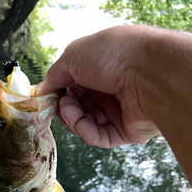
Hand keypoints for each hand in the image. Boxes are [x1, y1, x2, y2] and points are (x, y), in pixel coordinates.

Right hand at [36, 26, 159, 147]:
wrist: (149, 72)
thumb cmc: (112, 55)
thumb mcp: (73, 56)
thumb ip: (55, 75)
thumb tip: (41, 91)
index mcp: (101, 67)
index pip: (74, 84)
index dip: (59, 92)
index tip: (47, 97)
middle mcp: (110, 89)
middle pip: (78, 106)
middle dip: (65, 107)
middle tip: (62, 104)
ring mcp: (119, 111)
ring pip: (86, 123)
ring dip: (73, 120)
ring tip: (70, 112)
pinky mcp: (126, 131)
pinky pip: (100, 136)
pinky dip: (86, 132)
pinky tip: (81, 124)